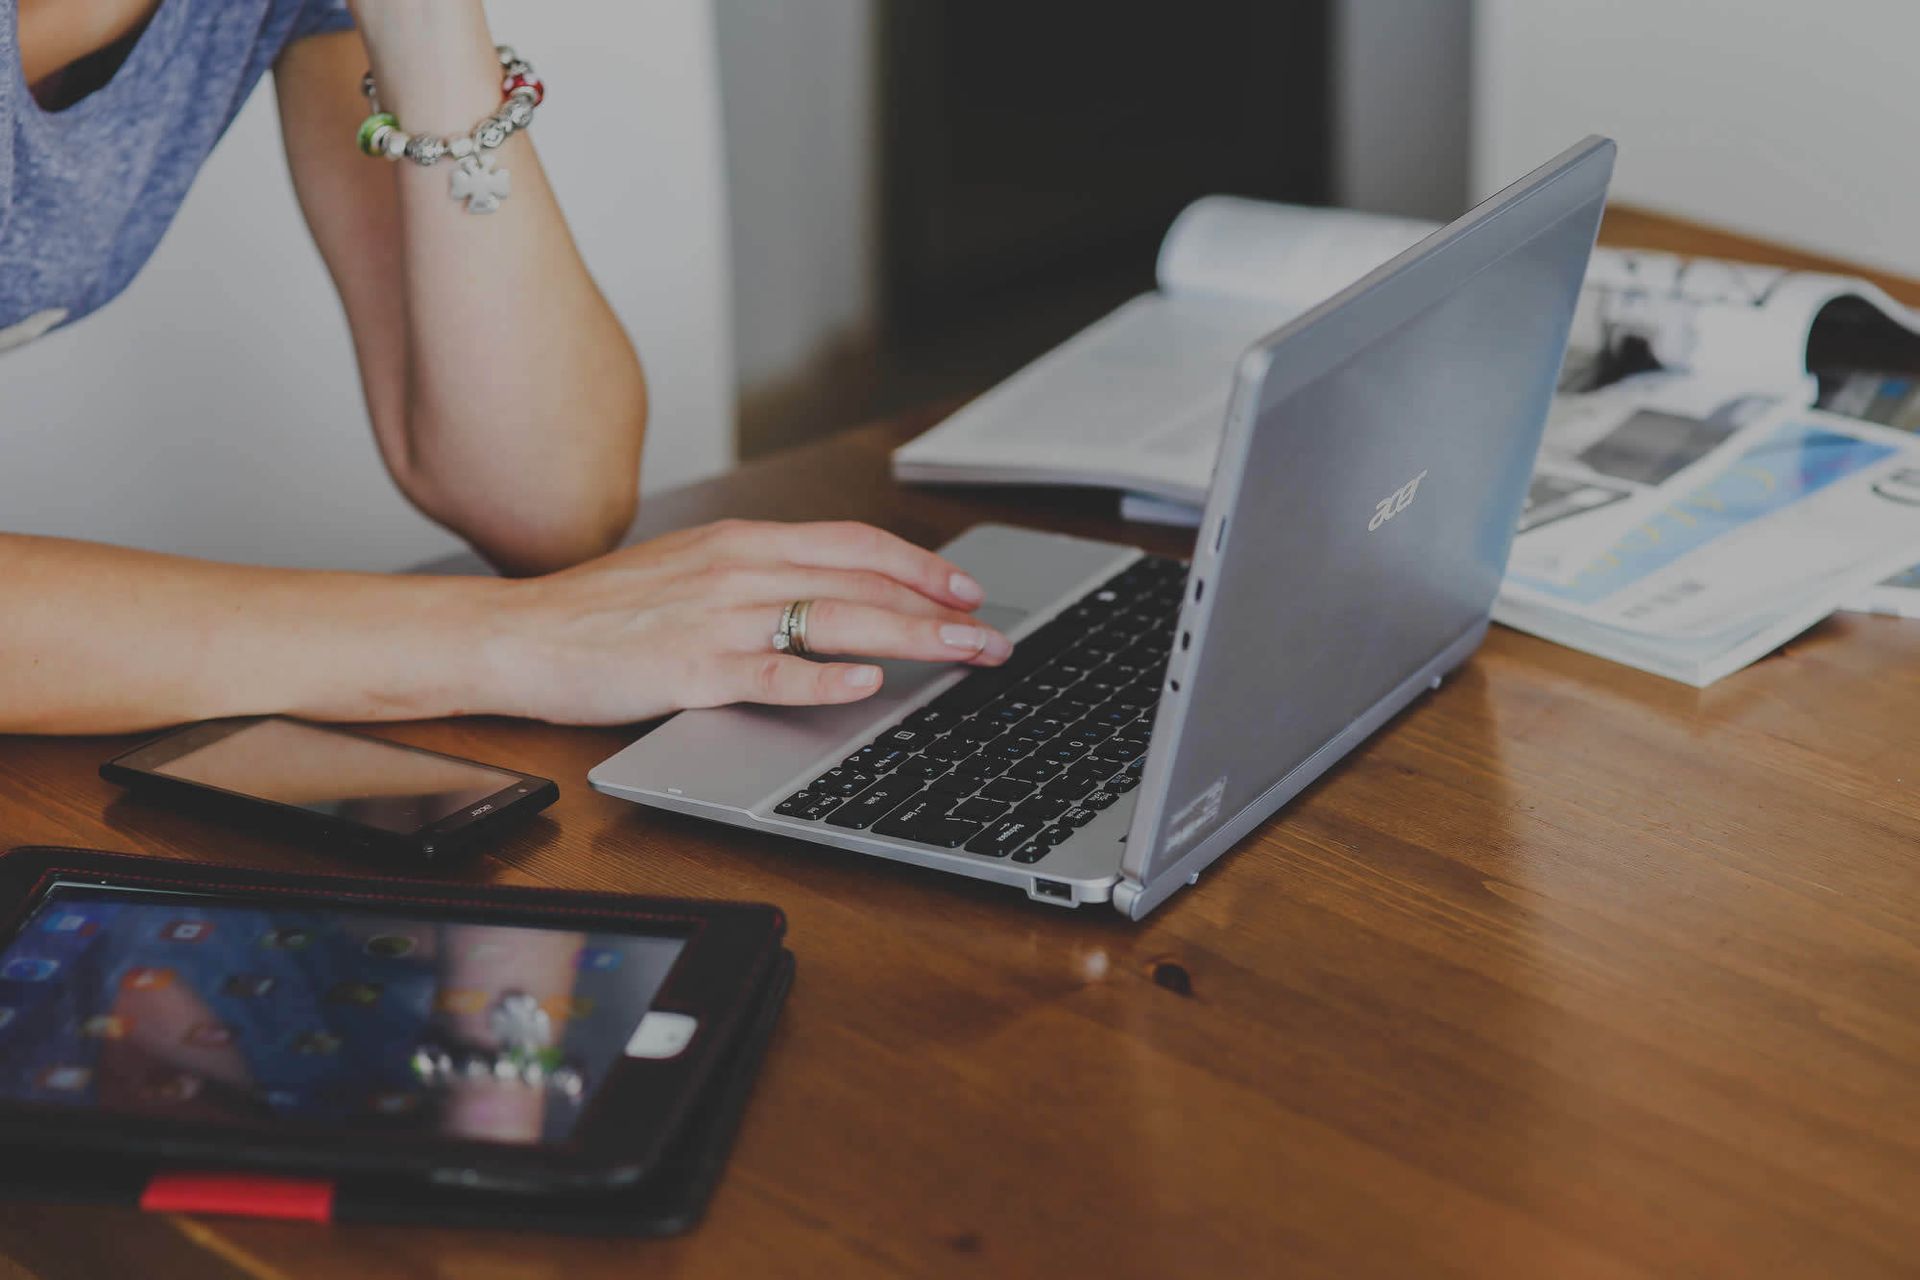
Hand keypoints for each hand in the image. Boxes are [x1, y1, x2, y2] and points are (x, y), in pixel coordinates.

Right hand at [476, 520, 1009, 723]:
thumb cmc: (602, 612)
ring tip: (962, 655)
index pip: (854, 544)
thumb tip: (829, 597)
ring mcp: (718, 617)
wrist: (519, 633)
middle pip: (863, 582)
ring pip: (836, 619)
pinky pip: (771, 670)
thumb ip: (758, 578)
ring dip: (912, 638)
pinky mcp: (692, 668)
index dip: (920, 566)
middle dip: (939, 610)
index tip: (965, 590)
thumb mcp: (691, 572)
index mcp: (742, 542)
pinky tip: (867, 684)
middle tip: (991, 637)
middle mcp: (739, 568)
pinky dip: (824, 677)